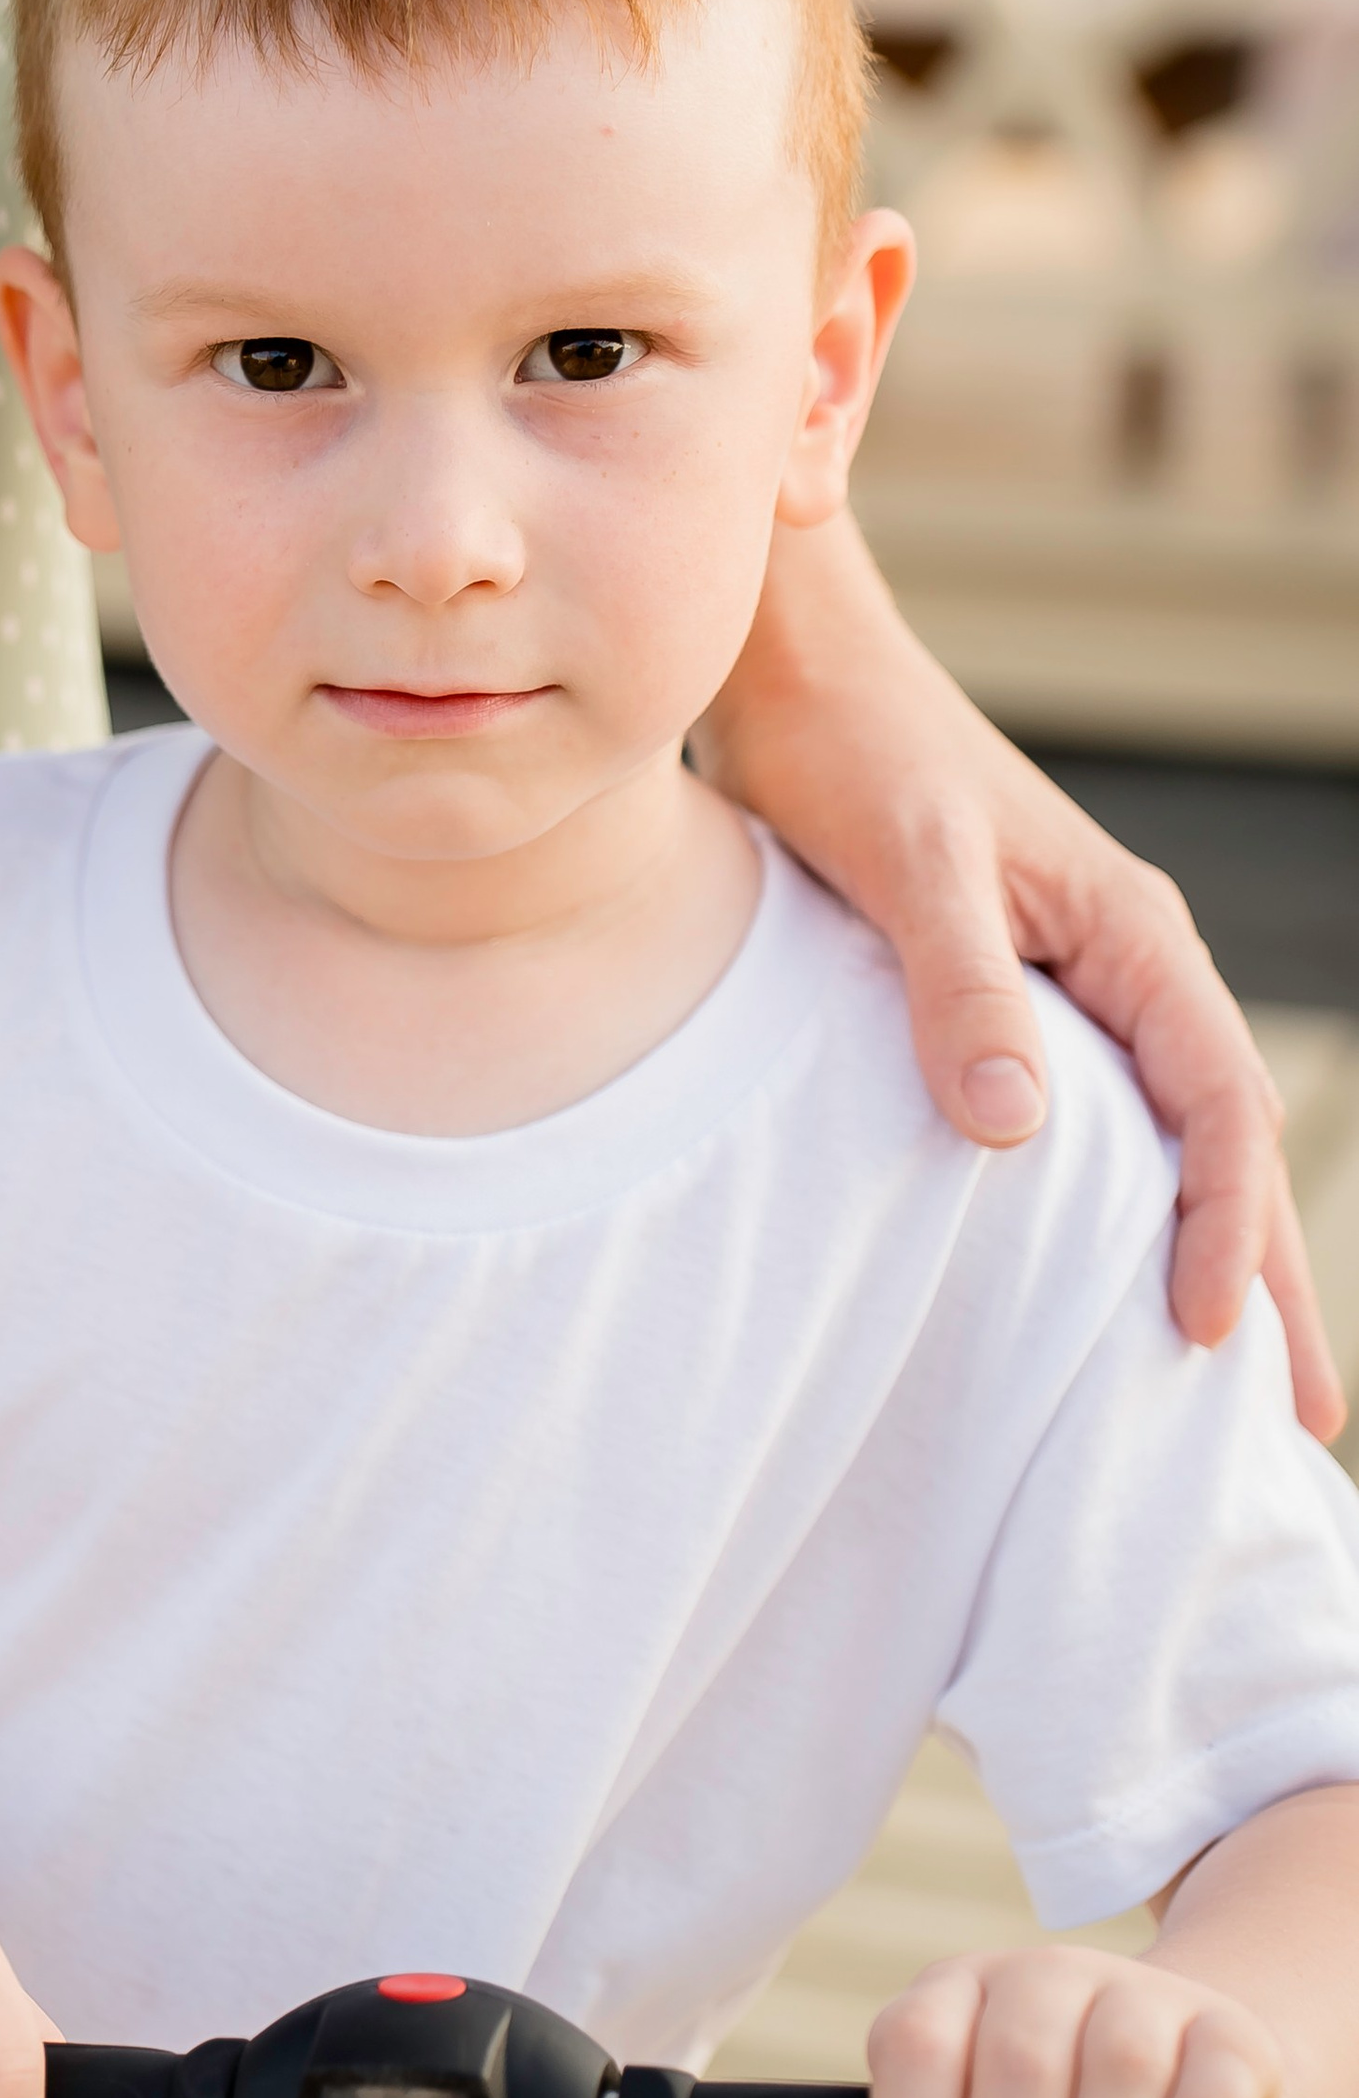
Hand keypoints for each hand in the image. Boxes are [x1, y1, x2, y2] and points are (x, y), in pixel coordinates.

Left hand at [704, 514, 1344, 1443]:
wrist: (793, 672)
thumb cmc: (850, 748)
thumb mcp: (907, 864)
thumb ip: (961, 985)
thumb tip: (1016, 1128)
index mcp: (1132, 937)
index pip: (1215, 1108)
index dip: (1220, 1229)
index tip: (1200, 1339)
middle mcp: (1125, 966)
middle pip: (1226, 1143)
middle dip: (1267, 1281)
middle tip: (1305, 1426)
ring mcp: (1073, 984)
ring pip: (1171, 1142)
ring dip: (1206, 1254)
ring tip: (1229, 1385)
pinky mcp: (1007, 997)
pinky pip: (1098, 1126)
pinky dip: (1123, 1209)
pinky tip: (1096, 1283)